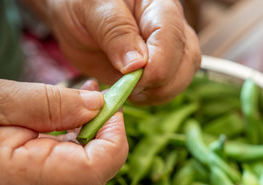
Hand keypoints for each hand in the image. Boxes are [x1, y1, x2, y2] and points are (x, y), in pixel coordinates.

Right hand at [0, 78, 127, 184]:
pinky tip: (72, 119)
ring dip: (94, 136)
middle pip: (94, 174)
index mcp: (18, 178)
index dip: (114, 140)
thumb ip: (52, 103)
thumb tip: (99, 107)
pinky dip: (80, 144)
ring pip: (86, 172)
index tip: (112, 107)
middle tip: (101, 98)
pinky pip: (71, 170)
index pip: (91, 172)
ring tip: (83, 102)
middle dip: (107, 134)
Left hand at [24, 0, 200, 103]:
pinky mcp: (157, 70)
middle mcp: (170, 27)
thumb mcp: (92, 9)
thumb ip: (115, 31)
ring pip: (182, 78)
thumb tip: (137, 65)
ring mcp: (167, 50)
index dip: (157, 66)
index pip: (173, 39)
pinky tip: (130, 93)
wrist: (75, 18)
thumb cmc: (82, 4)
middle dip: (161, 83)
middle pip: (187, 61)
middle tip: (129, 89)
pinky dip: (150, 97)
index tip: (131, 78)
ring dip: (158, 93)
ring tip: (129, 92)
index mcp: (158, 6)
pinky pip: (166, 88)